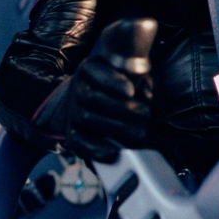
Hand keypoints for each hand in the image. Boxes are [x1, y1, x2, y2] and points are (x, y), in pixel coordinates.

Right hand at [63, 21, 154, 162]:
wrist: (81, 100)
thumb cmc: (114, 83)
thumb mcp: (124, 69)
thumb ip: (139, 72)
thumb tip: (147, 93)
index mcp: (91, 68)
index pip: (98, 72)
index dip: (114, 82)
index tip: (131, 91)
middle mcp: (78, 88)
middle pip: (95, 99)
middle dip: (123, 109)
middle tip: (146, 115)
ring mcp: (73, 111)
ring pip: (89, 119)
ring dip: (117, 128)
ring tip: (140, 132)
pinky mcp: (71, 132)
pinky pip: (79, 142)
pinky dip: (96, 148)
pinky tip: (114, 150)